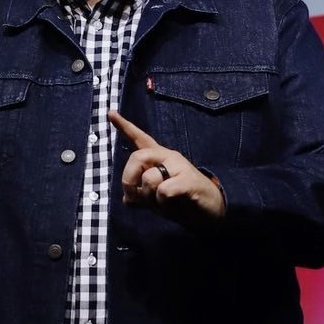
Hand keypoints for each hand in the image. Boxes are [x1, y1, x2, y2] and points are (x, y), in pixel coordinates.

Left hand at [109, 110, 225, 223]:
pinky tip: (173, 204)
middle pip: (136, 158)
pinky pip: (162, 191)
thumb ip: (142, 195)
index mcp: (160, 159)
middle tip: (137, 197)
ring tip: (163, 202)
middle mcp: (168, 158)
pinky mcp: (188, 181)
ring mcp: (179, 167)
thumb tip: (127, 200)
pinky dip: (162, 204)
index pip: (140, 138)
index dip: (124, 126)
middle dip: (129, 180)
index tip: (110, 113)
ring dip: (149, 198)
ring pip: (149, 178)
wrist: (212, 210)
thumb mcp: (157, 198)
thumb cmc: (183, 202)